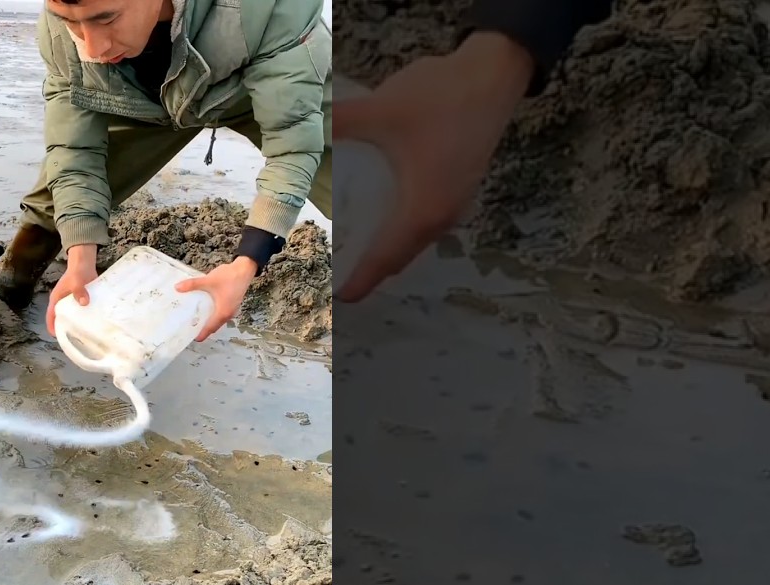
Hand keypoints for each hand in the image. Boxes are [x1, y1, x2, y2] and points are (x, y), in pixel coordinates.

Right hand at [46, 244, 99, 336]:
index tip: (57, 337)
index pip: (51, 316)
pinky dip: (85, 318)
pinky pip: (81, 313)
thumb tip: (84, 302)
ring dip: (76, 325)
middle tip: (74, 340)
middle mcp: (62, 303)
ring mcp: (71, 303)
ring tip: (84, 335)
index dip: (52, 327)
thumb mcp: (76, 281)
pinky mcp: (80, 302)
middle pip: (61, 319)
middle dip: (65, 329)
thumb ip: (79, 291)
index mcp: (56, 300)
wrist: (85, 264)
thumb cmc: (76, 272)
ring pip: (71, 317)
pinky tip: (92, 325)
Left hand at [175, 257, 256, 341]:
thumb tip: (177, 287)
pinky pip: (221, 314)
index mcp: (222, 313)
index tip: (191, 338)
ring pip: (218, 321)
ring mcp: (231, 309)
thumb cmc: (229, 277)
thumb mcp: (208, 281)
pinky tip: (205, 309)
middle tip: (190, 329)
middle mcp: (228, 314)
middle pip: (214, 327)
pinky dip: (213, 316)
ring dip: (208, 322)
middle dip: (203, 330)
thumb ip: (192, 284)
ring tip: (195, 320)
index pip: (210, 329)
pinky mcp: (232, 304)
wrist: (245, 269)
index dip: (200, 335)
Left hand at [335, 31, 533, 301]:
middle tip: (334, 277)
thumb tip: (300, 133)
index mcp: (421, 211)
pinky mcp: (457, 186)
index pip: (384, 259)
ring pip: (414, 241)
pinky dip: (400, 232)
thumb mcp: (381, 110)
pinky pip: (424, 223)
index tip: (340, 300)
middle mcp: (441, 216)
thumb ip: (338, 123)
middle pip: (399, 256)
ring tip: (350, 253)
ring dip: (386, 251)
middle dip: (369, 270)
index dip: (361, 280)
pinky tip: (378, 217)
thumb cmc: (441, 98)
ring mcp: (454, 202)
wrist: (495, 73)